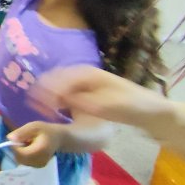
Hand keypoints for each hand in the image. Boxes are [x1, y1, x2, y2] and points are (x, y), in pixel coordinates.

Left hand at [7, 121, 62, 167]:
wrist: (57, 138)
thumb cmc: (45, 131)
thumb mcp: (33, 126)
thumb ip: (21, 132)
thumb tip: (9, 138)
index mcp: (41, 150)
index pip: (21, 153)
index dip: (15, 146)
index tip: (17, 138)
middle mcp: (41, 161)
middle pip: (20, 158)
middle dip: (17, 149)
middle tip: (24, 140)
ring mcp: (39, 165)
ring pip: (21, 161)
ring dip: (20, 152)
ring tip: (28, 144)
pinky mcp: (38, 167)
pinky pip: (24, 162)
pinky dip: (23, 156)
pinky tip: (30, 149)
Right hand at [31, 66, 169, 129]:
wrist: (149, 111)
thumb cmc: (131, 107)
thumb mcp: (107, 106)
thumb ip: (83, 102)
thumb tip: (60, 99)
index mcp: (86, 74)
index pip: (58, 78)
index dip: (46, 91)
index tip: (39, 106)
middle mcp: (81, 74)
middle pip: (53, 77)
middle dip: (41, 91)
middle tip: (35, 108)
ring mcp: (82, 81)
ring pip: (55, 83)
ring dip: (46, 94)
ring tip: (40, 109)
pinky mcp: (84, 91)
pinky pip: (62, 91)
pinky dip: (54, 98)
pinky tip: (52, 109)